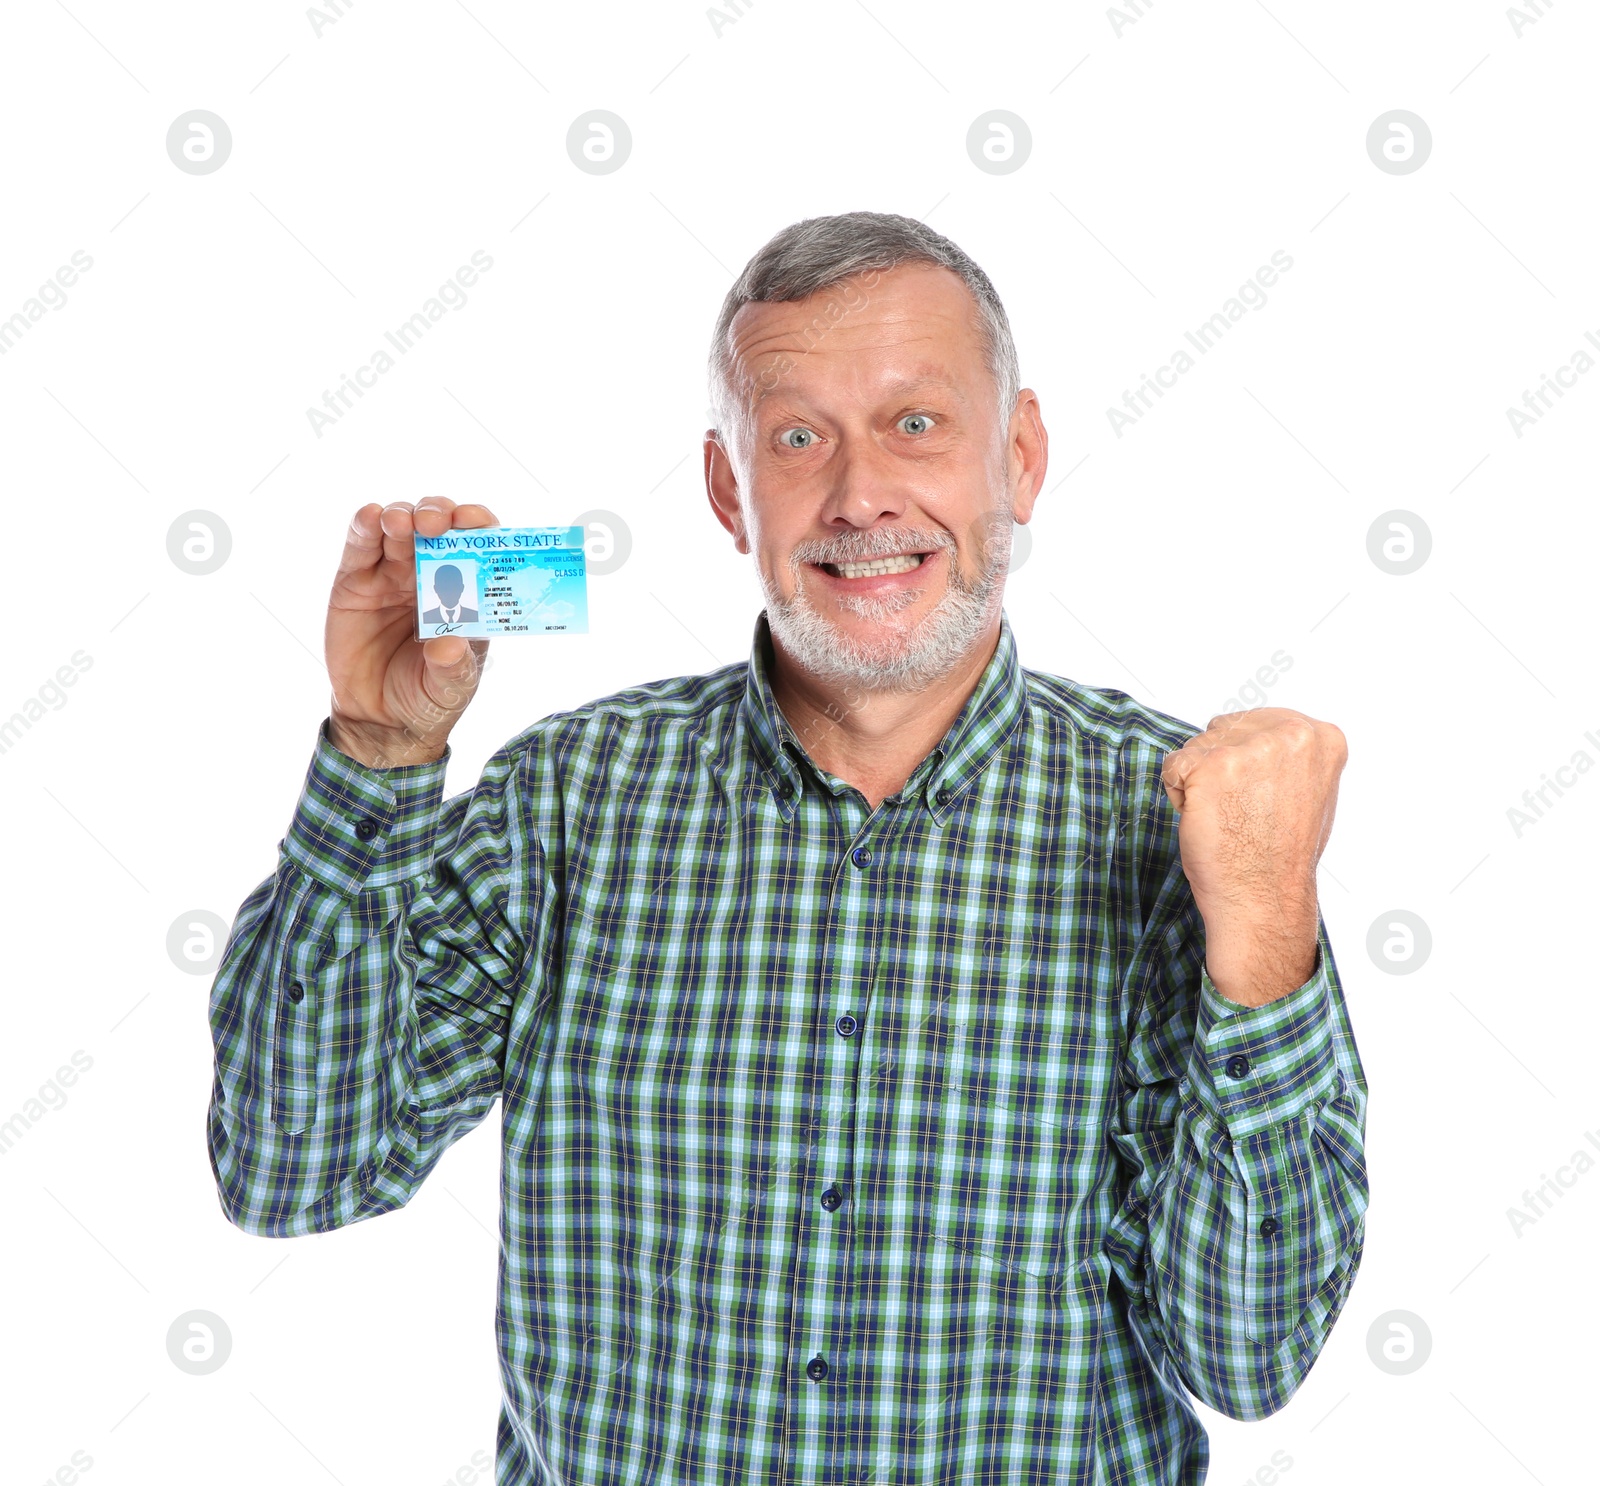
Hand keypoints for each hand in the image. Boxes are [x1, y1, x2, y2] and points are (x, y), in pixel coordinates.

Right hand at [326, 498, 496, 767]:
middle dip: (439, 513)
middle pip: (437, 525)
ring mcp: (391, 574)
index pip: (477, 545)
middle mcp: (430, 575)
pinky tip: (370, 517)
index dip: (477, 525)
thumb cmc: (428, 699)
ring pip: (398, 526)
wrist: (380, 721)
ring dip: (402, 514)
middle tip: (436, 523)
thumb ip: (454, 667)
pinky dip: (364, 524)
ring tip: (402, 523)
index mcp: (466, 593)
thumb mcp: (450, 687)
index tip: (474, 521)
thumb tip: (450, 644)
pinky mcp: (355, 581)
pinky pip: (360, 545)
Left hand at [1160, 707, 1346, 1004]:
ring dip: (1199, 783)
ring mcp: (1252, 748)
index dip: (1246, 764)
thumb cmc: (1280, 854)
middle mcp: (1292, 734)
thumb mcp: (1308, 790)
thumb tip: (1259, 735)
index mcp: (1321, 736)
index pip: (1254, 724)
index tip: (1263, 799)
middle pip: (1223, 730)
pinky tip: (1209, 822)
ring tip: (1229, 818)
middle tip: (1244, 812)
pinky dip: (1179, 797)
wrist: (1264, 898)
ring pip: (1196, 748)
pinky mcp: (1212, 765)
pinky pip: (1172, 767)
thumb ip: (1288, 755)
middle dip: (1220, 769)